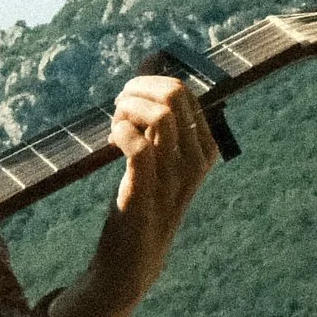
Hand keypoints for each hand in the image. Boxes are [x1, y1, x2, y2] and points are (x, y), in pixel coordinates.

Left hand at [97, 74, 220, 289]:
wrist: (133, 257)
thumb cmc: (144, 198)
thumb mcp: (159, 154)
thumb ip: (158, 114)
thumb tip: (152, 59)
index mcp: (205, 148)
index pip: (186, 92)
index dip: (149, 83)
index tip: (128, 101)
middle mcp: (196, 160)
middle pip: (175, 94)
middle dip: (137, 88)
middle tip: (118, 107)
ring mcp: (174, 176)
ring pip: (160, 113)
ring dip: (127, 107)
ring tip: (115, 121)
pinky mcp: (146, 190)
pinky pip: (137, 144)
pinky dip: (119, 132)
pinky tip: (111, 141)